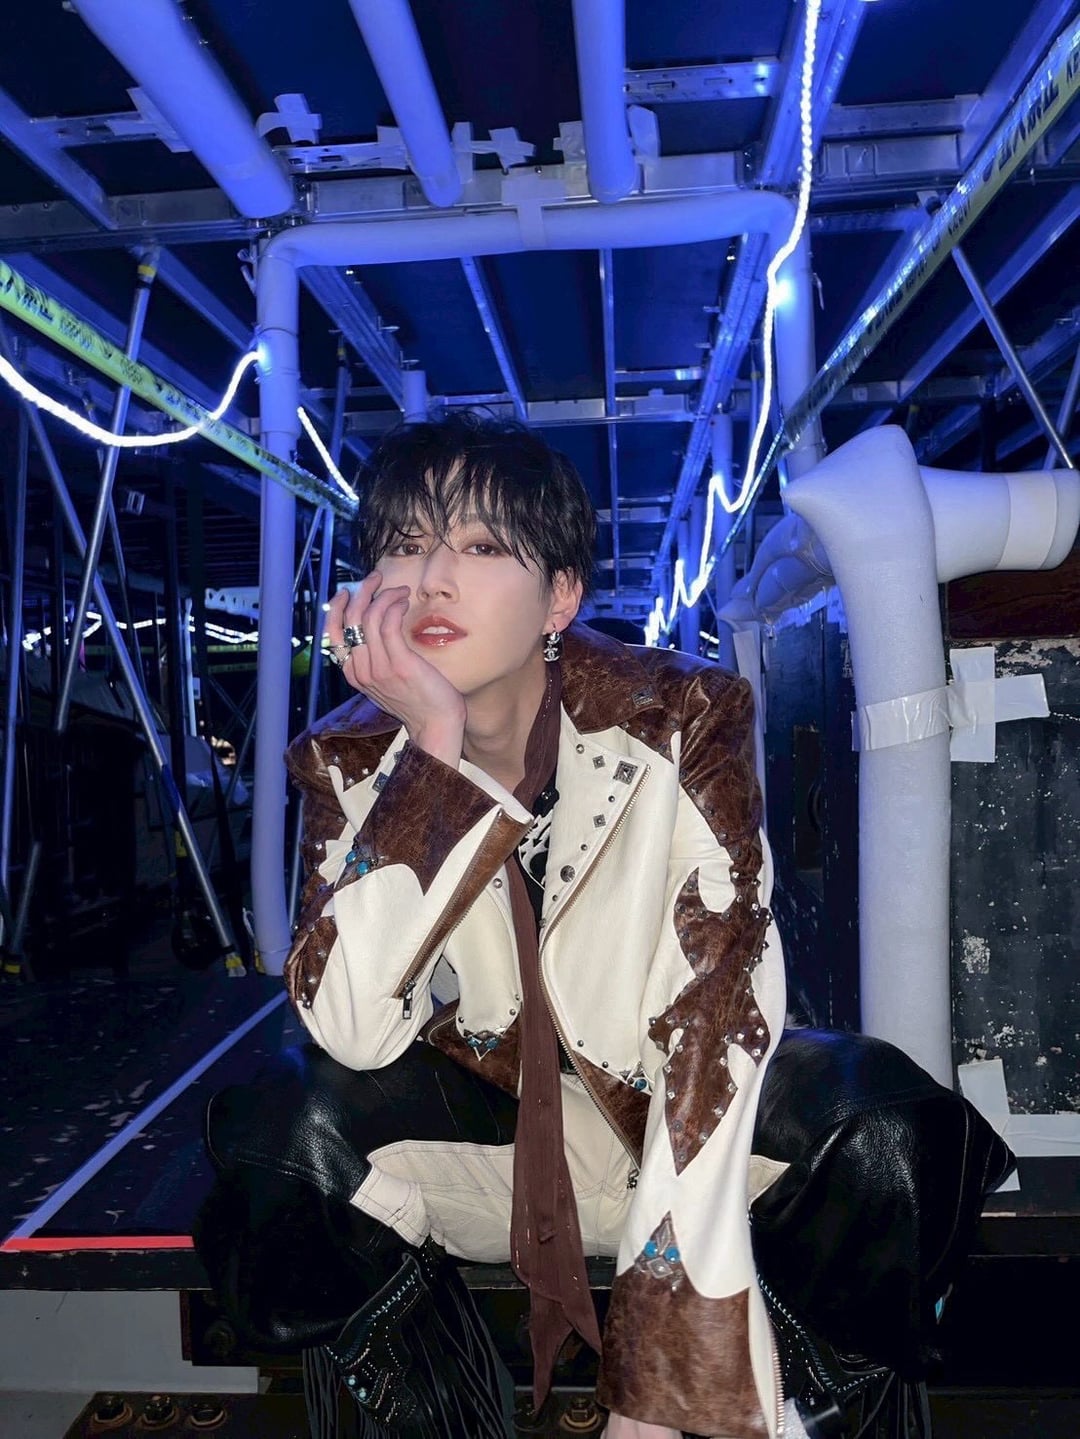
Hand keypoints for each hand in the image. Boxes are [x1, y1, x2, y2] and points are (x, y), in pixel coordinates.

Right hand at [325, 573, 465, 765]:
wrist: (435, 725)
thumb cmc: (416, 701)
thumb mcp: (385, 681)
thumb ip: (375, 660)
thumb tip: (375, 627)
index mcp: (353, 675)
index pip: (332, 633)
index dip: (338, 607)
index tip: (350, 590)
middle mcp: (360, 671)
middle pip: (350, 620)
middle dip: (361, 591)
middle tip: (375, 578)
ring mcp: (378, 669)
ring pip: (370, 618)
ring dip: (384, 596)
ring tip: (400, 591)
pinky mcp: (399, 664)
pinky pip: (389, 624)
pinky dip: (394, 606)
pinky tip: (404, 602)